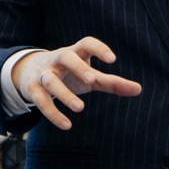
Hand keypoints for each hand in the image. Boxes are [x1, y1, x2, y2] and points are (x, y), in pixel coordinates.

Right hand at [10, 37, 142, 130]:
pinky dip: (53, 113)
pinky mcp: (32, 89)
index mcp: (74, 52)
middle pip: (65, 56)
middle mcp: (57, 60)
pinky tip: (67, 125)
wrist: (29, 73)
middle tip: (92, 79)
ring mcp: (43, 73)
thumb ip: (112, 83)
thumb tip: (139, 90)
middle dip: (77, 67)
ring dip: (64, 94)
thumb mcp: (90, 77)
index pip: (86, 43)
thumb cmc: (68, 74)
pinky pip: (41, 101)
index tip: (112, 59)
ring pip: (51, 81)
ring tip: (80, 108)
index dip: (98, 49)